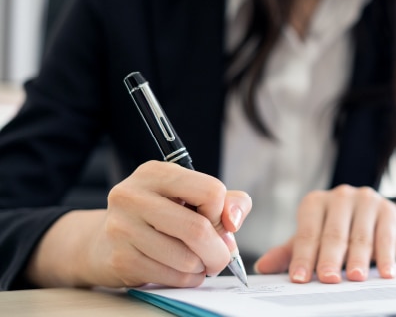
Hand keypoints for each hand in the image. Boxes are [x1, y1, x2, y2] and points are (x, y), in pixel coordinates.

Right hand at [25, 161, 251, 287]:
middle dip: (219, 250)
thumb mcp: (192, 198)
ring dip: (202, 267)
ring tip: (197, 262)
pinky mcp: (120, 259)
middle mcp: (133, 195)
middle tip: (221, 256)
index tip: (216, 222)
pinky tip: (182, 272)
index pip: (210, 191)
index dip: (221, 213)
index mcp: (155, 173)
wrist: (104, 243)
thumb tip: (233, 221)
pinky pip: (172, 277)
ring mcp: (122, 228)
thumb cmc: (160, 217)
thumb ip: (227, 202)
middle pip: (198, 229)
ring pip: (187, 258)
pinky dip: (187, 280)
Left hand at [254, 184, 395, 283]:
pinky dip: (386, 256)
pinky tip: (387, 273)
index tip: (299, 278)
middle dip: (330, 258)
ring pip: (360, 236)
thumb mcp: (314, 238)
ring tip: (356, 277)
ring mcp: (365, 201)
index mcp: (315, 203)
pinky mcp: (388, 210)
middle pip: (333, 234)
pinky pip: (386, 236)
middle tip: (328, 278)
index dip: (303, 257)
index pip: (307, 233)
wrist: (379, 218)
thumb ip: (290, 252)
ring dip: (358, 259)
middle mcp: (339, 197)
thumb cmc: (340, 231)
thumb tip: (262, 267)